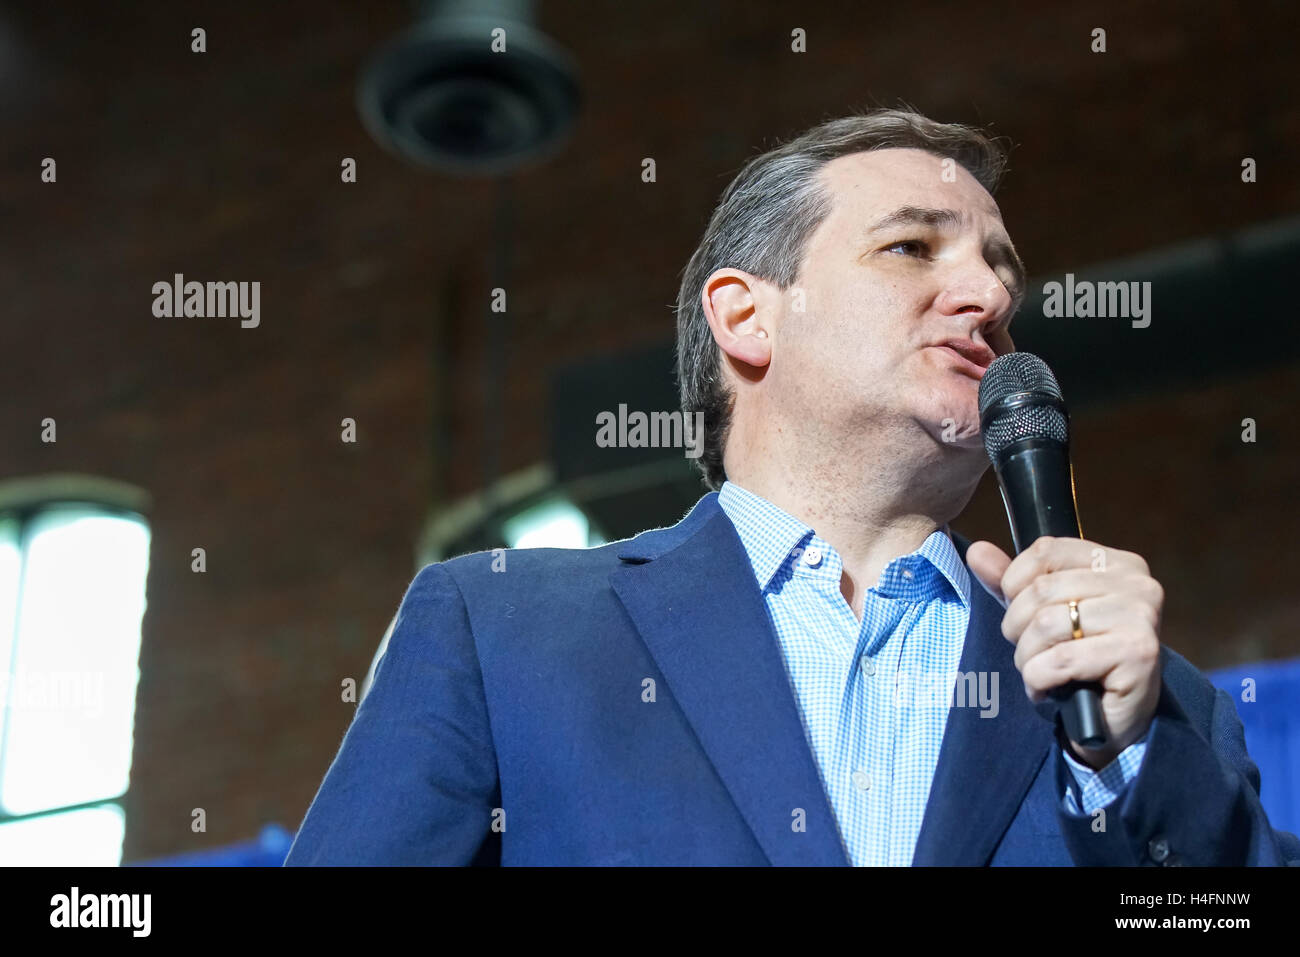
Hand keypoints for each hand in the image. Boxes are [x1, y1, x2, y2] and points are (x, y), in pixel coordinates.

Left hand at [966, 537, 1163, 769]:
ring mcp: (1141, 617)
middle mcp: (1136, 583)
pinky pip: (1060, 659)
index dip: (1015, 585)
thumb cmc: (1078, 662)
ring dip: (1028, 657)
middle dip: (1018, 629)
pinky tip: (1048, 689)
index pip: (1045, 551)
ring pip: (1046, 624)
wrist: (1111, 723)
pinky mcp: (1138, 654)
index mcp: (1116, 563)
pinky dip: (1039, 679)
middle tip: (1031, 653)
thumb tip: (977, 551)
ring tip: (1040, 672)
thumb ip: (1011, 582)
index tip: (1024, 616)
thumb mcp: (1040, 614)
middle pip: (1041, 590)